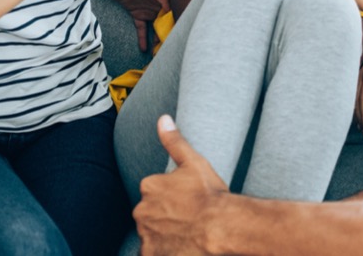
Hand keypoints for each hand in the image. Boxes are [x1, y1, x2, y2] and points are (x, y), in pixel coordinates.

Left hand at [99, 0, 169, 51]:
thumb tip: (169, 12)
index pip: (172, 14)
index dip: (175, 25)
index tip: (176, 36)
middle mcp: (157, 6)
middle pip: (165, 23)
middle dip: (167, 34)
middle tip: (168, 47)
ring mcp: (147, 11)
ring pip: (155, 28)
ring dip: (156, 39)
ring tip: (157, 51)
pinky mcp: (136, 15)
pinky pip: (142, 29)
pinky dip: (143, 39)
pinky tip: (143, 48)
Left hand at [135, 115, 229, 255]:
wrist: (221, 226)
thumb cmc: (210, 195)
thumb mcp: (194, 162)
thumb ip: (174, 141)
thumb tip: (163, 120)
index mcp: (149, 186)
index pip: (155, 192)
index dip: (173, 197)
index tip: (188, 201)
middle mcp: (142, 210)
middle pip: (151, 213)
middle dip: (166, 216)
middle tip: (189, 217)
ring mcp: (146, 234)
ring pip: (152, 232)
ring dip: (164, 233)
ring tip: (187, 232)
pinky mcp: (151, 253)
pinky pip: (152, 251)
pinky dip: (163, 249)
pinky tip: (180, 246)